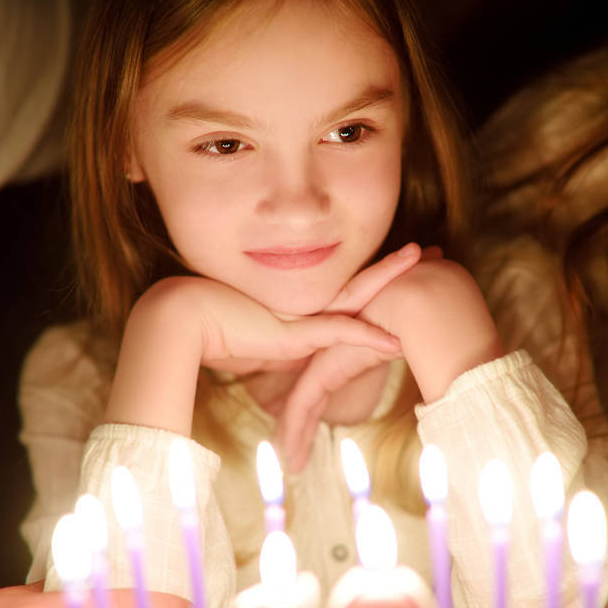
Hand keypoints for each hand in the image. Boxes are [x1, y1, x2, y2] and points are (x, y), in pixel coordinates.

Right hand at [106, 272, 405, 433]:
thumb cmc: (210, 330)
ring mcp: (299, 313)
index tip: (403, 260)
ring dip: (390, 281)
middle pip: (358, 280)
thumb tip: (293, 357)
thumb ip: (279, 345)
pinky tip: (395, 344)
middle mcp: (302, 302)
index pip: (345, 287)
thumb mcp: (256, 340)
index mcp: (298, 303)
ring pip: (355, 295)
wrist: (181, 321)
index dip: (375, 274)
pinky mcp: (292, 333)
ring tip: (423, 259)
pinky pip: (338, 335)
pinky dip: (367, 341)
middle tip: (426, 250)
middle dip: (392, 265)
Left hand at [276, 245, 442, 469]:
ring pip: (300, 406)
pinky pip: (303, 405)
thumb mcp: (423, 349)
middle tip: (291, 460)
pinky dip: (296, 432)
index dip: (315, 413)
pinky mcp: (324, 368)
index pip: (323, 387)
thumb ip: (427, 369)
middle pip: (307, 398)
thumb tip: (445, 393)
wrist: (422, 297)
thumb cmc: (432, 319)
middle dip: (297, 429)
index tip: (308, 437)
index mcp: (349, 352)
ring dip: (294, 438)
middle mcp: (331, 354)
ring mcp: (324, 360)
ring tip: (292, 467)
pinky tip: (292, 457)